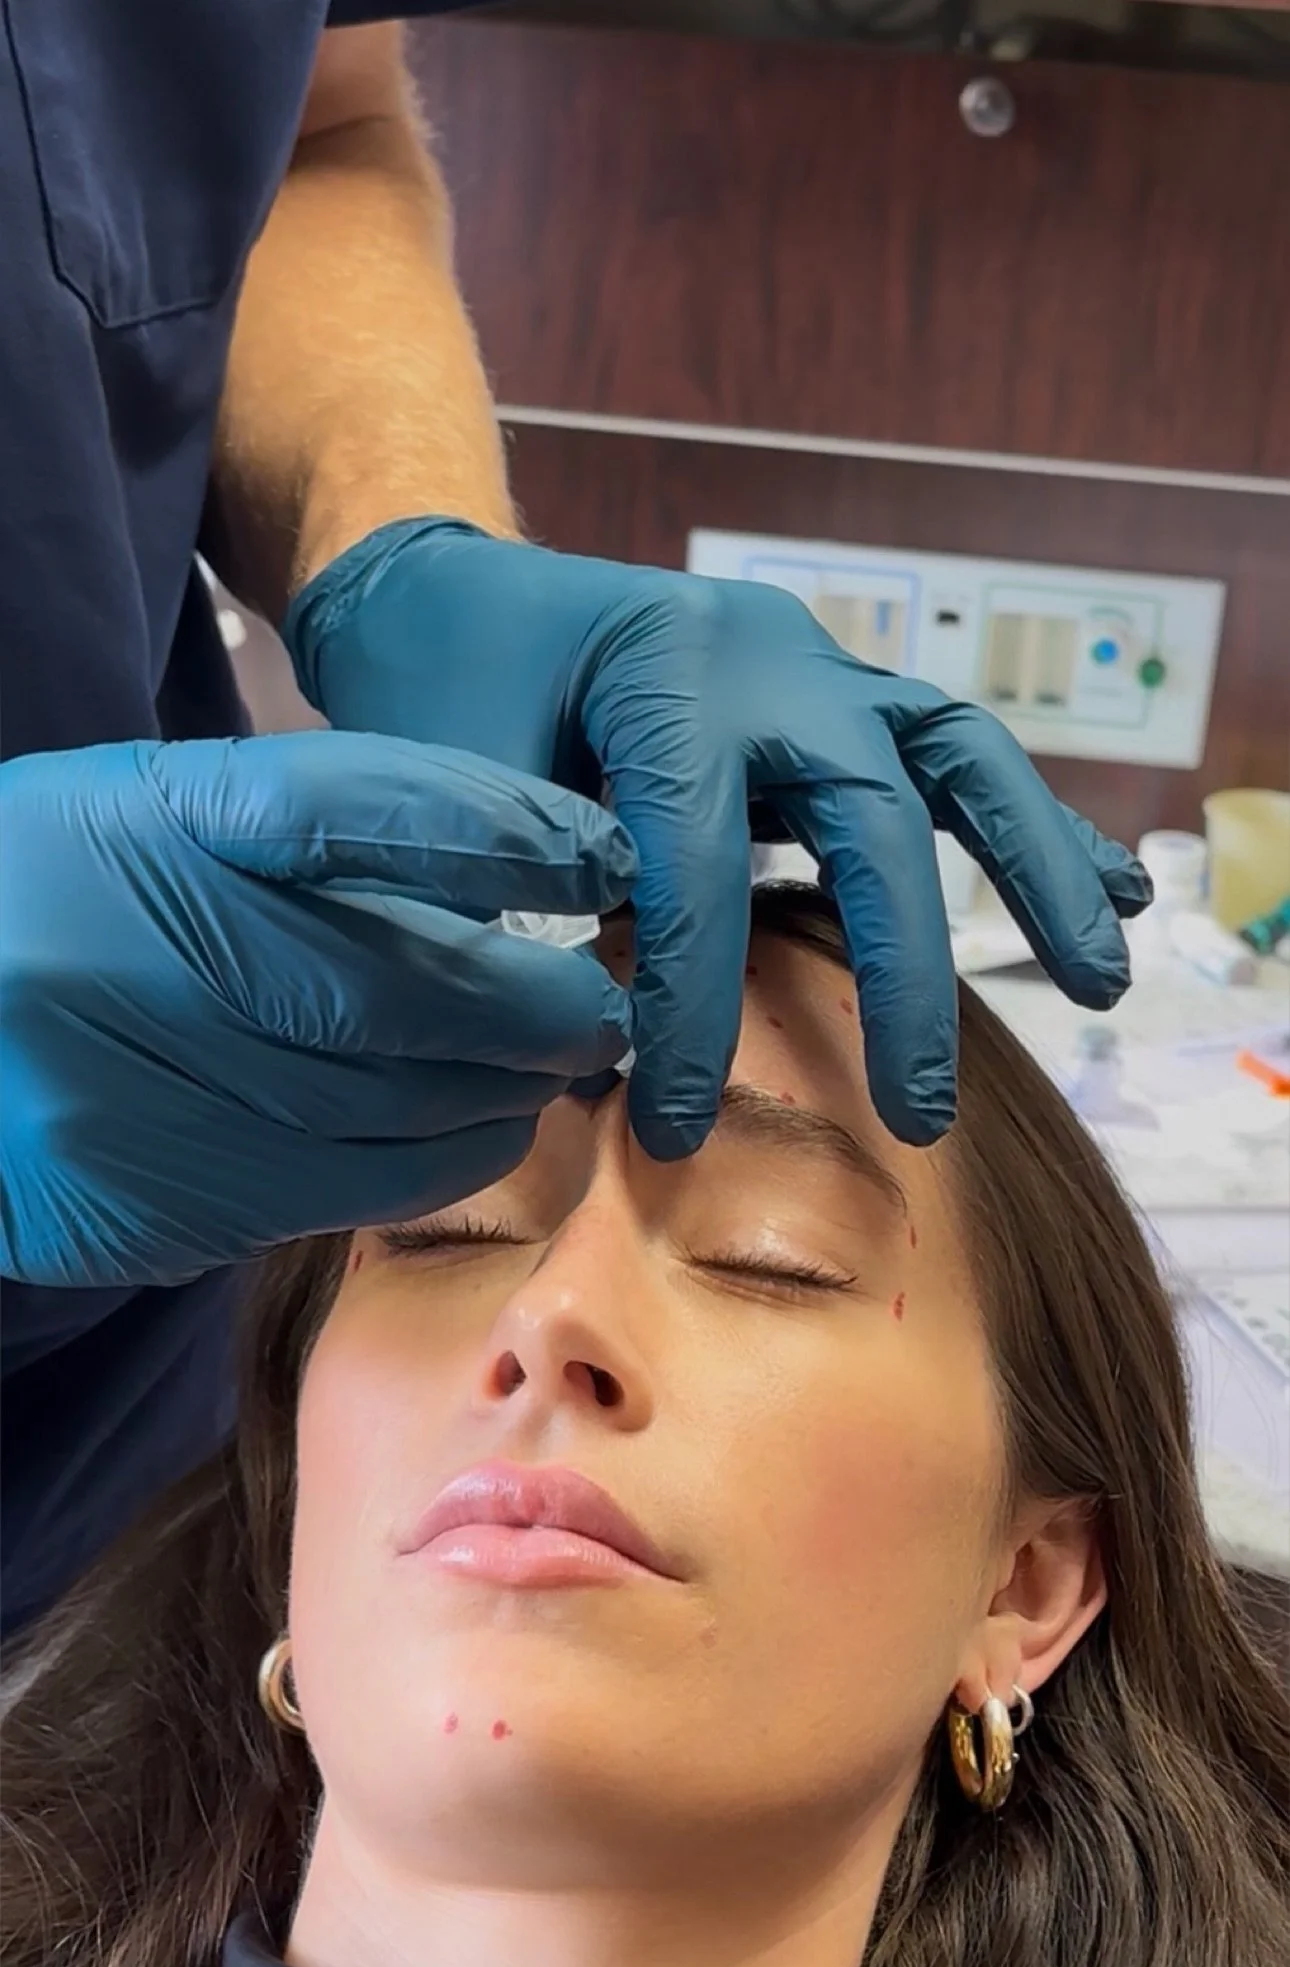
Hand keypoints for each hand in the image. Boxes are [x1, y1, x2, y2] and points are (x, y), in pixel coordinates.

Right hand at [1, 734, 634, 1287]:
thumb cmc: (62, 904)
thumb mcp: (155, 816)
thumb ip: (303, 836)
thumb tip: (504, 886)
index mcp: (141, 825)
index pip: (342, 812)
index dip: (494, 830)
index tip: (600, 853)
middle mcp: (132, 952)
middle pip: (385, 988)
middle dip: (527, 1008)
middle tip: (601, 1011)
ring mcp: (133, 1090)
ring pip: (378, 1110)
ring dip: (496, 1098)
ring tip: (553, 1074)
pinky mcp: (144, 1200)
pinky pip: (335, 1190)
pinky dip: (432, 1165)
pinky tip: (477, 1135)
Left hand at [286, 520, 1150, 1153]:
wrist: (443, 586)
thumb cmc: (429, 688)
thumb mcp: (439, 786)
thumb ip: (516, 898)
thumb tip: (591, 1053)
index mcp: (663, 672)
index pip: (700, 865)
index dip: (689, 1005)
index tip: (672, 1122)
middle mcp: (767, 661)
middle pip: (874, 816)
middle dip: (909, 970)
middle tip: (922, 1112)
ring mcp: (815, 672)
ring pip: (957, 760)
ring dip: (1036, 870)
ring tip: (1106, 977)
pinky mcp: (834, 703)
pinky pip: (951, 760)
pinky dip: (1027, 828)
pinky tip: (1109, 887)